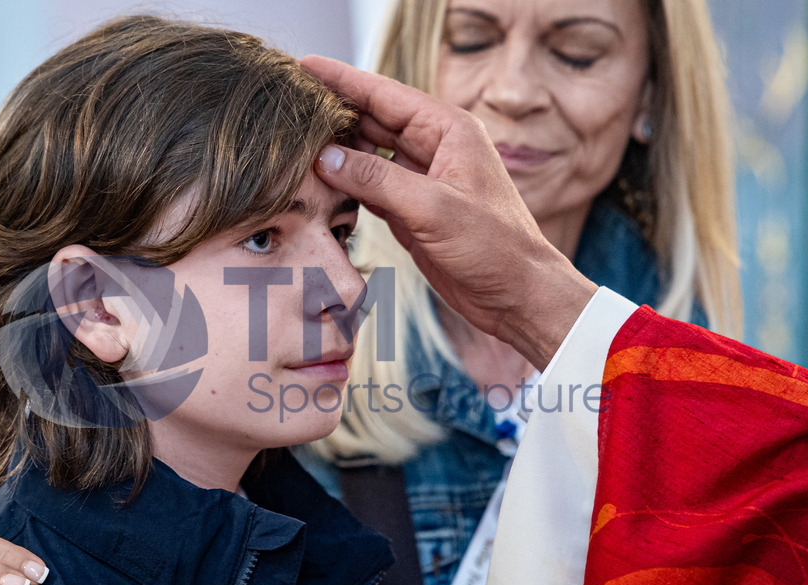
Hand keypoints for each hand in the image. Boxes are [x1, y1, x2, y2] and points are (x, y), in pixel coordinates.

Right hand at [302, 55, 596, 369]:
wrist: (517, 294)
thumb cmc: (494, 247)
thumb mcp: (434, 208)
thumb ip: (378, 180)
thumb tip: (327, 158)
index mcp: (449, 131)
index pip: (385, 95)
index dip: (342, 80)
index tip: (304, 67)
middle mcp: (435, 148)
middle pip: (373, 120)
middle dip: (333, 111)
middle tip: (290, 104)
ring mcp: (422, 180)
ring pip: (368, 154)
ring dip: (336, 151)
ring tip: (294, 141)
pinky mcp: (412, 211)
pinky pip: (370, 187)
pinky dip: (345, 184)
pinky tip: (318, 180)